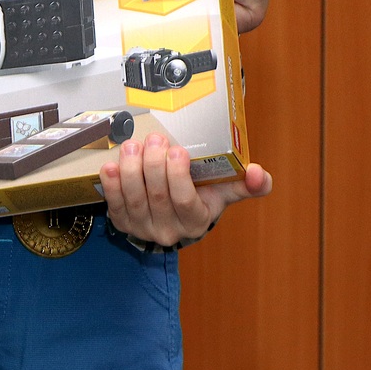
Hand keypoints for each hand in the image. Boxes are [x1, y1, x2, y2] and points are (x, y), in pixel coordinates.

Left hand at [99, 131, 271, 247]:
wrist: (175, 218)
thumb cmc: (201, 197)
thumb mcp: (225, 191)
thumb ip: (247, 184)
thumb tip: (260, 174)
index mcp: (196, 221)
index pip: (184, 200)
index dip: (177, 174)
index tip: (177, 149)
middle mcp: (169, 230)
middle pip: (157, 196)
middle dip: (153, 164)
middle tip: (154, 139)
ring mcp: (143, 229)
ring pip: (134, 198)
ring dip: (130, 169)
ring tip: (132, 146)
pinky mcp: (123, 224)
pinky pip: (114, 205)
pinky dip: (110, 184)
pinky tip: (110, 165)